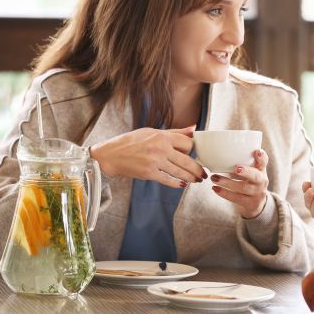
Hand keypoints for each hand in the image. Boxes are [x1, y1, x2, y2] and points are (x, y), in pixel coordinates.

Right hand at [89, 126, 204, 187]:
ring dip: (190, 178)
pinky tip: (182, 184)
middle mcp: (160, 148)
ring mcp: (155, 161)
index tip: (192, 155)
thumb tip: (194, 129)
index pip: (187, 144)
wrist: (111, 155)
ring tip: (196, 181)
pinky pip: (168, 180)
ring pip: (180, 172)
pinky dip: (176, 183)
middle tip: (203, 174)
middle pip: (187, 160)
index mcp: (162, 136)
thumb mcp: (152, 132)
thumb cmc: (131, 142)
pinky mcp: (149, 173)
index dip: (192, 150)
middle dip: (197, 169)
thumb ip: (175, 132)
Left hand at [210, 149, 269, 218]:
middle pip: (256, 176)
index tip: (257, 151)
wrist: (256, 202)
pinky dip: (225, 193)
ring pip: (243, 188)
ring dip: (227, 182)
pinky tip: (215, 188)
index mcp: (261, 170)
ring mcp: (257, 193)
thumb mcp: (250, 170)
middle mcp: (262, 181)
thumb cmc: (249, 180)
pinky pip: (237, 198)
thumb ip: (241, 161)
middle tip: (236, 168)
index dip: (262, 157)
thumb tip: (218, 154)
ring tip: (214, 178)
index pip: (264, 161)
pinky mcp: (250, 203)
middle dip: (246, 172)